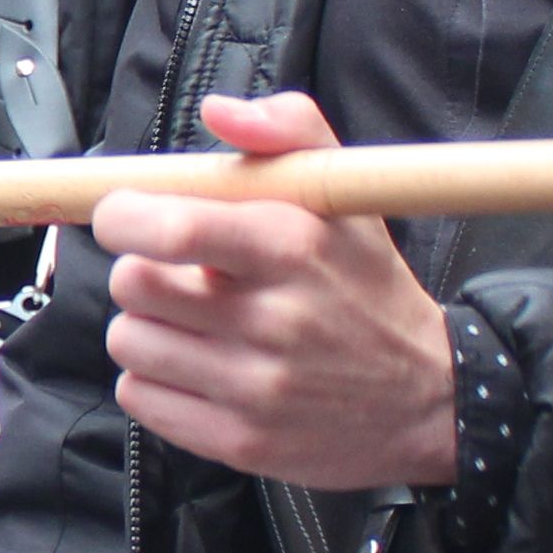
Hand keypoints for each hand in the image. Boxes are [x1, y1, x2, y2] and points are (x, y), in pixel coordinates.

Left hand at [91, 93, 459, 491]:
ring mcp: (255, 388)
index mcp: (295, 247)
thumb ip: (288, 131)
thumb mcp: (348, 198)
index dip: (125, 217)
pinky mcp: (238, 441)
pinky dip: (153, 378)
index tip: (125, 216)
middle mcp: (274, 320)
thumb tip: (219, 111)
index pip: (173, 228)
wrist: (427, 401)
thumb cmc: (370, 291)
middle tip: (177, 276)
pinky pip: (140, 397)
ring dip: (146, 326)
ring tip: (192, 324)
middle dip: (141, 271)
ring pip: (129, 341)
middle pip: (134, 284)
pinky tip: (197, 368)